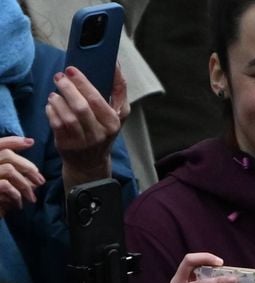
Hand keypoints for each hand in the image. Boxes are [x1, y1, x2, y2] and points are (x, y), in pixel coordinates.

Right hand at [0, 136, 44, 216]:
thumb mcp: (4, 183)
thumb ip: (13, 170)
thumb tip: (32, 155)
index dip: (13, 141)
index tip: (31, 142)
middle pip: (7, 155)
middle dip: (28, 167)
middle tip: (41, 182)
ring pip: (9, 170)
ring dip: (25, 184)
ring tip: (32, 198)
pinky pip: (5, 185)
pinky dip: (16, 195)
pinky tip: (18, 204)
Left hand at [46, 65, 129, 189]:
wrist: (91, 162)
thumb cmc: (104, 130)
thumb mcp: (119, 113)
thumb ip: (119, 89)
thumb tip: (115, 64)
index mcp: (114, 122)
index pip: (97, 100)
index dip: (83, 83)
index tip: (72, 69)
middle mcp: (100, 133)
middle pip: (80, 107)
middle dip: (67, 88)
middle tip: (59, 76)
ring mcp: (83, 141)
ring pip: (67, 116)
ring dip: (58, 99)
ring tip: (55, 92)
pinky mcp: (66, 145)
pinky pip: (56, 124)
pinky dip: (51, 110)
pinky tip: (51, 104)